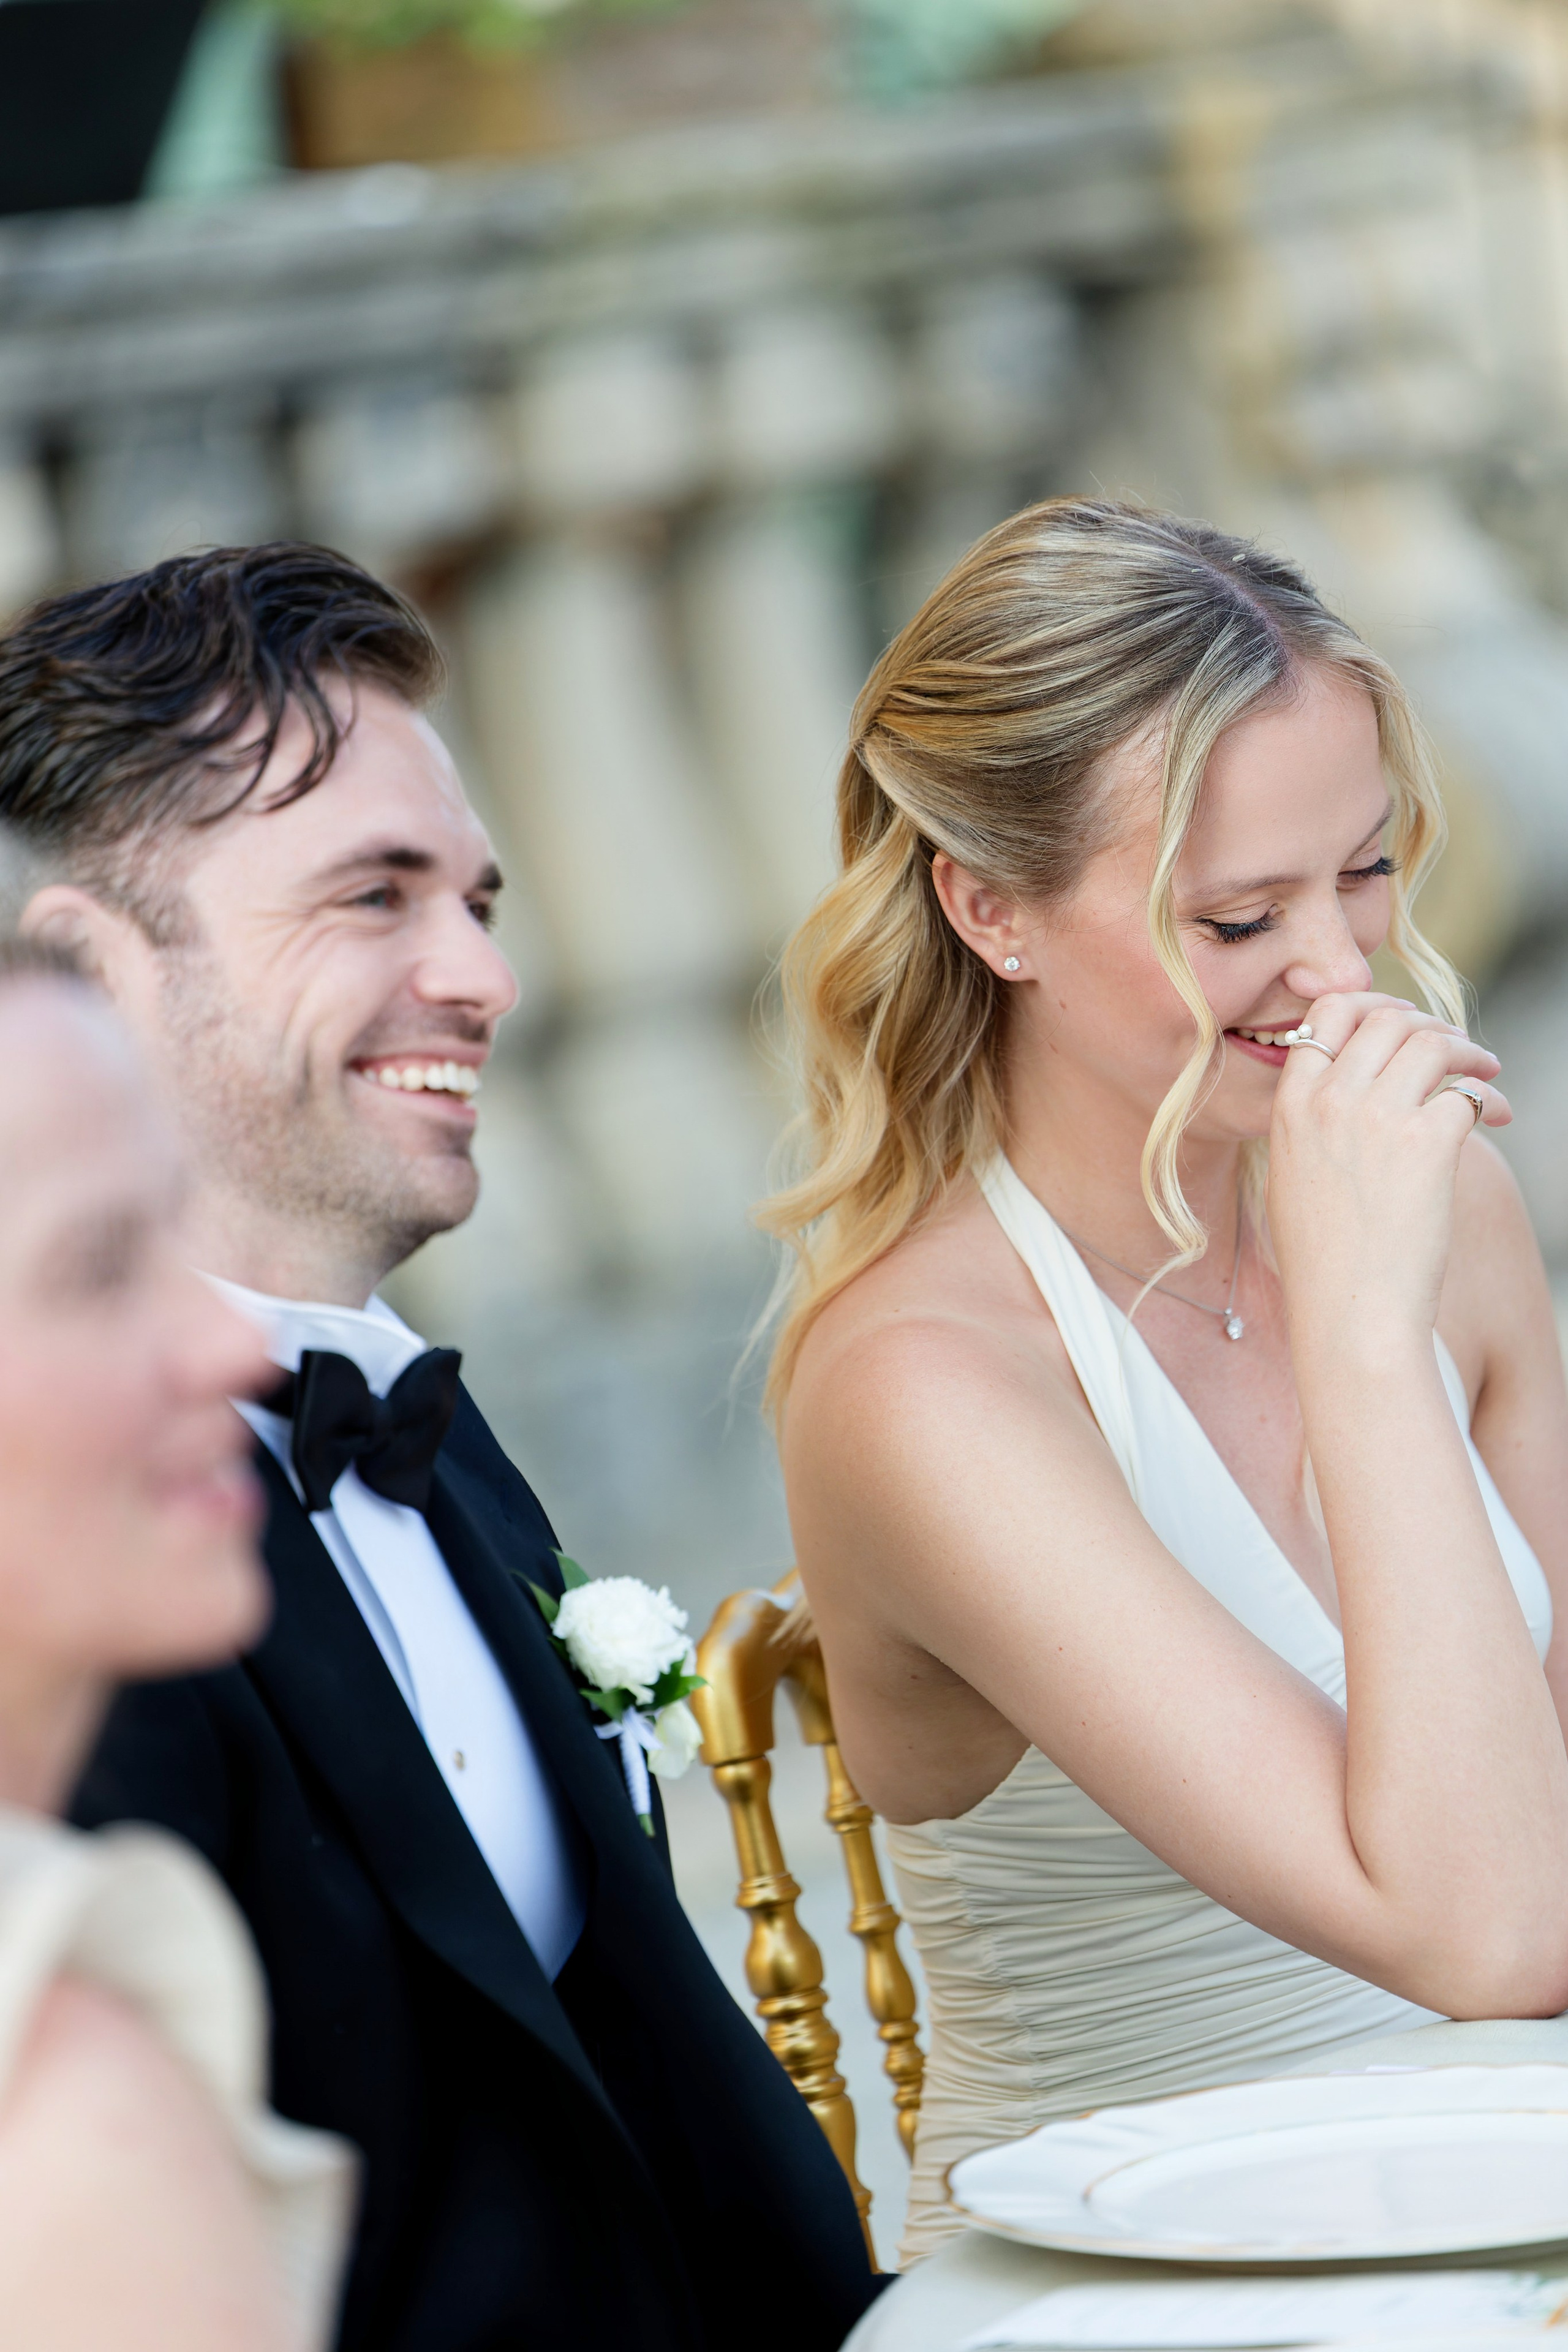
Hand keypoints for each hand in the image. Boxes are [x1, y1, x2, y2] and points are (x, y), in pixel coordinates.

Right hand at [1265, 992, 1507, 1351]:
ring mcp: (1378, 1118)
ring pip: (1432, 1043)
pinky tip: (1498, 1114)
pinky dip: (1489, 1096)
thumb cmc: (1325, 1262)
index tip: (1400, 1022)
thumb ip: (1314, 1124)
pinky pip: (1468, 1092)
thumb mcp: (1294, 1179)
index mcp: (1291, 1107)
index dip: (1372, 1007)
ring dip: (1468, 1050)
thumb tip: (1357, 1089)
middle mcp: (1330, 1102)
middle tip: (1455, 1047)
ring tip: (1485, 1070)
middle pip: (1388, 1020)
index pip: (1327, 1014)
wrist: (1349, 1314)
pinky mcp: (1427, 1143)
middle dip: (1429, 1024)